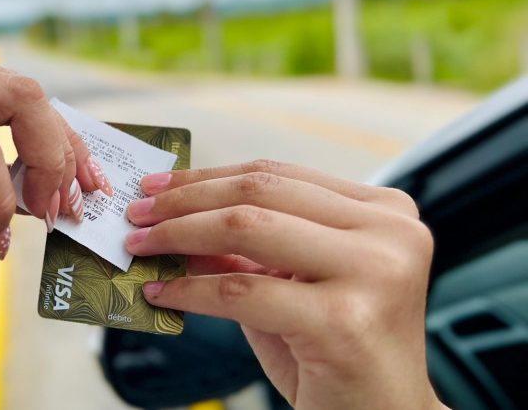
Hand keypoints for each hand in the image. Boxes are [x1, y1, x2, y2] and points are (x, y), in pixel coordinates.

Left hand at [126, 160, 445, 409]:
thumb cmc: (338, 352)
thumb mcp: (292, 283)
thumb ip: (245, 245)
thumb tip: (171, 214)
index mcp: (385, 212)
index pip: (277, 175)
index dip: (208, 177)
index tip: (158, 186)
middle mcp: (390, 233)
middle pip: (259, 193)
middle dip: (185, 201)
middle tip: (138, 213)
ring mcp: (374, 273)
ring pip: (247, 227)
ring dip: (179, 235)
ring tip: (142, 247)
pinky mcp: (344, 320)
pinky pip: (242, 290)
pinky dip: (191, 290)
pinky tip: (163, 294)